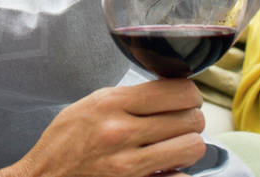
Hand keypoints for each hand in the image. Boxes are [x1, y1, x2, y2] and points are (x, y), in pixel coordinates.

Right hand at [3, 81, 205, 176]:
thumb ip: (128, 98)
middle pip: (191, 118)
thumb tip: (169, 91)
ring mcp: (129, 164)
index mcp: (110, 103)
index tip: (185, 98)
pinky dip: (177, 172)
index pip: (177, 90)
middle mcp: (121, 131)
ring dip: (188, 145)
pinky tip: (164, 167)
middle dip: (191, 119)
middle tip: (181, 122)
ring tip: (175, 144)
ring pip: (193, 146)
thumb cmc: (65, 142)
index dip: (188, 93)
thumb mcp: (90, 105)